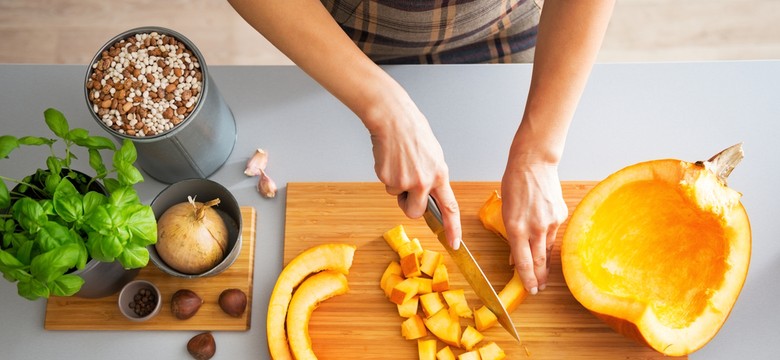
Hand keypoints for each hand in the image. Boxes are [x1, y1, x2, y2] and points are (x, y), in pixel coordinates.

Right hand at [368, 96, 461, 249]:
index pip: (450, 208)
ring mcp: (405, 181)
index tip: (453, 243)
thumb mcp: (433, 155)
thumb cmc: (413, 133)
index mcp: (439, 175)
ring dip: (397, 185)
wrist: (393, 119)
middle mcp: (424, 181)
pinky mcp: (388, 178)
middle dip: (409, 206)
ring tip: (400, 162)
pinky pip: (387, 185)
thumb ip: (433, 177)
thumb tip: (429, 193)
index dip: (453, 228)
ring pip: (398, 197)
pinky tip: (390, 159)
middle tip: (406, 189)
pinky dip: (386, 175)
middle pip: (416, 212)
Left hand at [501, 162, 567, 293]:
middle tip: (539, 289)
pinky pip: (553, 233)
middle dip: (539, 277)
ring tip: (543, 273)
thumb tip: (515, 255)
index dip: (527, 278)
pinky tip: (544, 240)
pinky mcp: (560, 215)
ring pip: (547, 248)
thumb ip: (512, 234)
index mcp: (516, 228)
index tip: (531, 290)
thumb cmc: (514, 184)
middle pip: (539, 261)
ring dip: (544, 262)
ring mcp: (550, 222)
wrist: (534, 163)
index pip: (523, 261)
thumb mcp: (505, 211)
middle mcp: (535, 228)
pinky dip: (547, 239)